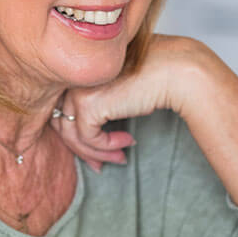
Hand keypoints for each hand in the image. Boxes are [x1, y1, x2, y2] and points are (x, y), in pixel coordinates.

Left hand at [51, 35, 215, 171]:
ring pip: (73, 136)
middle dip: (83, 150)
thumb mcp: (119, 91)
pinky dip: (106, 147)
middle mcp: (72, 79)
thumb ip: (100, 105)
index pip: (63, 110)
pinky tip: (128, 142)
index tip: (99, 154)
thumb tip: (90, 138)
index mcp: (77, 72)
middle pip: (63, 125)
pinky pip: (88, 139)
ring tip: (120, 157)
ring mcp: (77, 90)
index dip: (78, 136)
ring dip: (97, 153)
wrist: (174, 71)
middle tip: (102, 165)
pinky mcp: (87, 105)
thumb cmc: (154, 76)